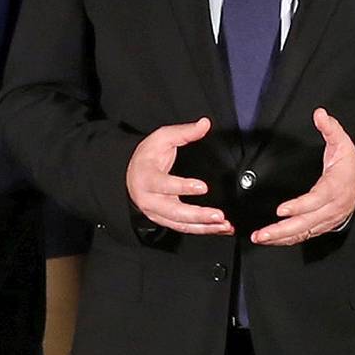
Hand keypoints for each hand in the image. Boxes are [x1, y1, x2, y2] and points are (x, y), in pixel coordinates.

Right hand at [125, 117, 230, 235]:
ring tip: (223, 224)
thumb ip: (184, 132)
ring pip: (180, 224)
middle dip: (197, 215)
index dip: (182, 187)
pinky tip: (220, 228)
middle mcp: (150, 200)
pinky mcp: (166, 221)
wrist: (131, 176)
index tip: (202, 187)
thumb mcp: (161, 138)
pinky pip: (185, 229)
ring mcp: (157, 213)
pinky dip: (203, 230)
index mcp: (146, 178)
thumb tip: (205, 124)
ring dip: (203, 227)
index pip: (163, 185)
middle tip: (218, 215)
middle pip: (173, 212)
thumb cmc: (147, 157)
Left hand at [251, 108, 354, 245]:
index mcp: (336, 187)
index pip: (317, 199)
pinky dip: (287, 240)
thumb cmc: (349, 167)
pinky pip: (303, 235)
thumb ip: (331, 128)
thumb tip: (320, 114)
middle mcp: (331, 208)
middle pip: (306, 222)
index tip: (281, 210)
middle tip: (262, 233)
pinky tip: (272, 240)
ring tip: (260, 237)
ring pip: (303, 232)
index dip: (299, 206)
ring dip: (280, 237)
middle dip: (282, 229)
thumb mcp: (343, 144)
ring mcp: (326, 219)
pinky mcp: (321, 226)